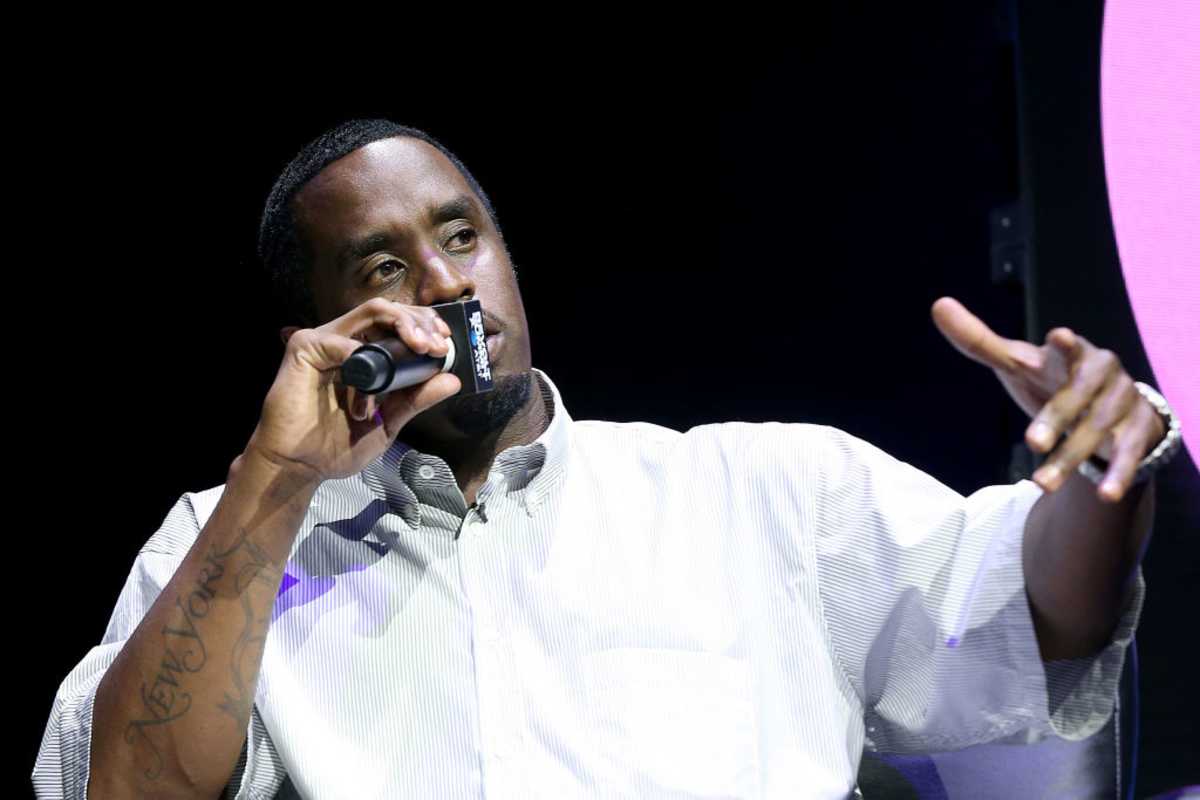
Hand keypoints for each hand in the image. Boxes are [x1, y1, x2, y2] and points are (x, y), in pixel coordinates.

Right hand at [247, 297, 460, 482]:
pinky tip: (372, 381)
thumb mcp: (389, 421)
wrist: (301, 468)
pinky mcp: (305, 348)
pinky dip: (362, 355)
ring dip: (402, 324)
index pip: (398, 324)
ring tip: (420, 347)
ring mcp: (325, 341)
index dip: (424, 326)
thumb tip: (452, 380)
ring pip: (371, 311)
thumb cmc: (337, 446)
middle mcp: (346, 341)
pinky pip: (341, 340)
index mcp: (365, 354)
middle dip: (419, 322)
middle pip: (388, 311)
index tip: (444, 344)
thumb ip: (417, 399)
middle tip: (436, 345)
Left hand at [931, 297, 1164, 502]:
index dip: (1065, 345)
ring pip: (1097, 431)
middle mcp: (1103, 374)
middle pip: (1077, 396)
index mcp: (1073, 353)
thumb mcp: (1017, 363)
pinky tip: (1105, 494)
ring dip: (1070, 459)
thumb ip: (979, 340)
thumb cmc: (1052, 378)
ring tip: (1041, 484)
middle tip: (1031, 443)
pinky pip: (1129, 455)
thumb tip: (938, 305)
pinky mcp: (1139, 431)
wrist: (1110, 405)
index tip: (1059, 338)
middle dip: (1056, 419)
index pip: (1069, 347)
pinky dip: (1117, 474)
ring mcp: (1124, 402)